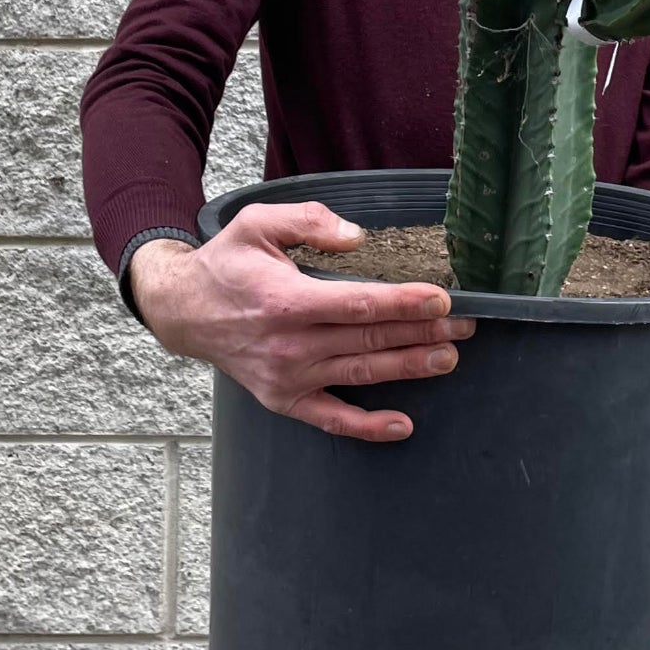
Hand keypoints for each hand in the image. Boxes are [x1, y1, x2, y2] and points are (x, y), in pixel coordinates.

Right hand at [128, 203, 474, 444]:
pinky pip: (331, 419)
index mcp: (287, 300)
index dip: (404, 303)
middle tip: (465, 326)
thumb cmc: (227, 264)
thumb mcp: (258, 224)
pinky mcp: (285, 399)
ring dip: (409, 368)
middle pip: (369, 340)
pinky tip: (403, 425)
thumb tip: (357, 236)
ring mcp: (288, 377)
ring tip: (448, 358)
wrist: (184, 312)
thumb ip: (309, 222)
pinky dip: (367, 427)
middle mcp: (290, 344)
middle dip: (422, 333)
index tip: (441, 299)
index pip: (358, 304)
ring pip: (361, 374)